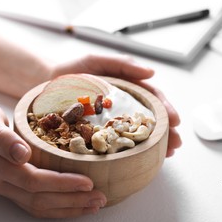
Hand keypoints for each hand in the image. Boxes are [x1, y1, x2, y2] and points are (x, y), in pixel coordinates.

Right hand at [0, 100, 106, 217]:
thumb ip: (0, 136)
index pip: (33, 180)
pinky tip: (75, 206)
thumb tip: (21, 153)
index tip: (87, 182)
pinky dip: (57, 209)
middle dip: (72, 201)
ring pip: (38, 207)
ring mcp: (5, 189)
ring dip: (68, 209)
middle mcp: (0, 183)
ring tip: (94, 206)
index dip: (61, 183)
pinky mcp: (11, 189)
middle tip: (100, 198)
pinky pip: (35, 205)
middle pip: (39, 199)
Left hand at [50, 54, 181, 156]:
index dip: (165, 110)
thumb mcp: (96, 61)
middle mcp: (122, 107)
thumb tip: (151, 72)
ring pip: (136, 133)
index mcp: (126, 90)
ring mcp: (111, 122)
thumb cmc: (72, 71)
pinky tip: (140, 159)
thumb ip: (121, 64)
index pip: (151, 99)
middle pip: (148, 119)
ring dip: (154, 144)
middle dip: (165, 132)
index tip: (175, 121)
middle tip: (175, 144)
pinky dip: (129, 151)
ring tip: (166, 154)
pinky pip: (116, 144)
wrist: (46, 85)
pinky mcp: (97, 134)